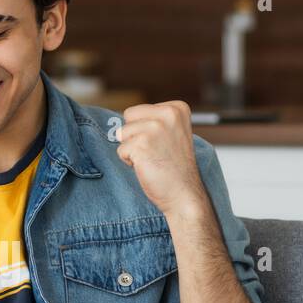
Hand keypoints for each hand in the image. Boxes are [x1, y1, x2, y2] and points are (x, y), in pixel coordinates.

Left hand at [114, 101, 207, 219]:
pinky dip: (129, 161)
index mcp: (176, 108)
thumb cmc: (174, 166)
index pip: (138, 111)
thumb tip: (118, 124)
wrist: (183, 193)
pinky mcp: (142, 144)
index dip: (143, 130)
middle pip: (128, 117)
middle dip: (133, 135)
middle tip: (153, 151)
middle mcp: (168, 114)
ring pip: (122, 133)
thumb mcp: (170, 133)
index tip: (162, 143)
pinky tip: (147, 166)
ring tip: (151, 158)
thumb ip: (152, 120)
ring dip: (131, 149)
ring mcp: (155, 128)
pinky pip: (121, 150)